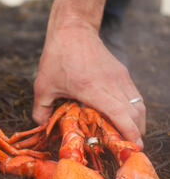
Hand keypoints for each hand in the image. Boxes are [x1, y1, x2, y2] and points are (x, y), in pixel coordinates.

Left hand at [33, 24, 145, 147]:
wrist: (72, 29)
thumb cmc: (56, 58)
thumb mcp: (43, 86)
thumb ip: (41, 111)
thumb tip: (43, 128)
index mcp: (93, 89)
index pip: (121, 114)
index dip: (129, 132)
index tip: (133, 147)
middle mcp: (112, 83)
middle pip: (136, 113)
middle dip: (136, 133)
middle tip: (128, 149)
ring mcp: (120, 77)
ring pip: (138, 105)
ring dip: (137, 122)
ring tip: (129, 137)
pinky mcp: (122, 72)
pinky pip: (134, 95)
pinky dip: (134, 110)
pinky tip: (124, 118)